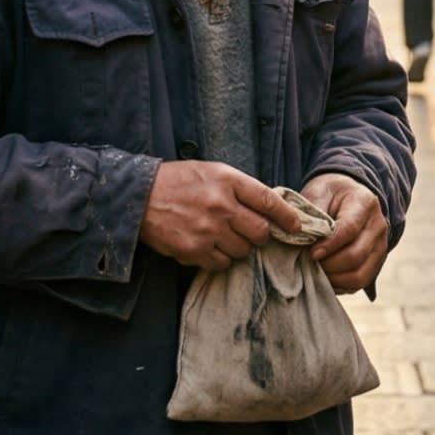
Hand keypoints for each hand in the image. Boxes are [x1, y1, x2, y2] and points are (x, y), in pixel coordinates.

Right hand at [140, 161, 304, 270]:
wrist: (139, 197)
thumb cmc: (177, 182)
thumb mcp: (210, 172)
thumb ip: (239, 188)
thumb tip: (268, 207)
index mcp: (227, 181)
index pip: (269, 200)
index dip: (287, 216)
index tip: (296, 225)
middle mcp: (221, 205)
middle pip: (261, 232)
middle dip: (259, 235)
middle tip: (249, 232)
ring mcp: (208, 229)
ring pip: (243, 250)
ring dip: (238, 247)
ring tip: (223, 237)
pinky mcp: (195, 250)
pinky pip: (222, 263)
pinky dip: (220, 258)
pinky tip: (208, 247)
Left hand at [303, 172, 388, 293]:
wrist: (346, 197)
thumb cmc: (328, 194)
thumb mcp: (318, 192)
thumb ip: (313, 213)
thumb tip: (303, 238)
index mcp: (365, 203)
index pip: (349, 230)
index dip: (329, 245)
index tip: (311, 253)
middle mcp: (378, 226)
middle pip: (356, 256)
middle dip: (329, 265)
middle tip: (309, 263)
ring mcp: (381, 247)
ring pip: (360, 275)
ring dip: (334, 278)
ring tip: (316, 271)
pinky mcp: (376, 263)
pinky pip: (360, 283)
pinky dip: (340, 285)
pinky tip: (325, 277)